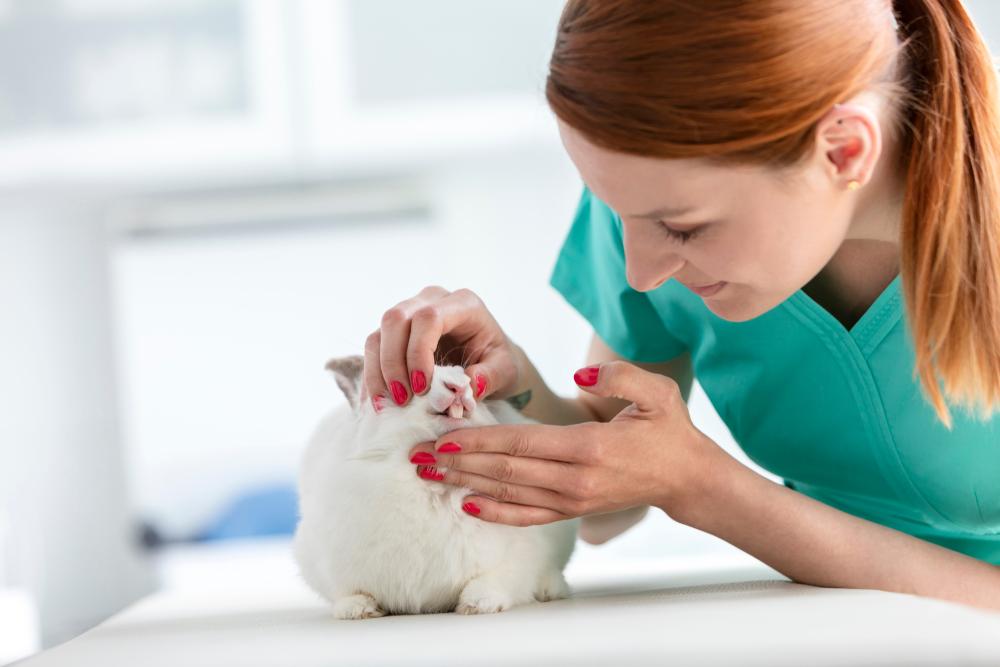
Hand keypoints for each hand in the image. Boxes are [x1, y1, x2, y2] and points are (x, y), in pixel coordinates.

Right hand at [364, 286, 520, 409]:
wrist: (489, 359)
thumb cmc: (497, 361)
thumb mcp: (505, 370)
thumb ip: (490, 376)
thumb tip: (468, 386)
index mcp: (462, 304)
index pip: (428, 317)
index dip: (418, 351)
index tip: (421, 388)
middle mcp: (431, 300)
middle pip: (395, 319)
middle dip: (393, 362)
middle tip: (403, 400)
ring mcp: (409, 313)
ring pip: (378, 334)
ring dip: (379, 372)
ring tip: (388, 406)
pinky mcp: (394, 332)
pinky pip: (373, 350)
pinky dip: (373, 377)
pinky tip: (379, 402)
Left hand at [407, 360, 729, 525]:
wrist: (686, 478)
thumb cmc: (669, 430)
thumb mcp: (657, 393)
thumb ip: (619, 376)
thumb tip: (580, 372)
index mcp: (589, 447)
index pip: (522, 443)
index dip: (480, 440)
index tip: (444, 436)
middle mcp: (575, 479)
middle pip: (505, 471)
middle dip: (458, 463)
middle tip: (417, 457)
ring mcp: (572, 500)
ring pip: (509, 494)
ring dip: (465, 484)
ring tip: (428, 476)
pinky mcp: (572, 511)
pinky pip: (526, 516)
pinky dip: (495, 513)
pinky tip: (466, 506)